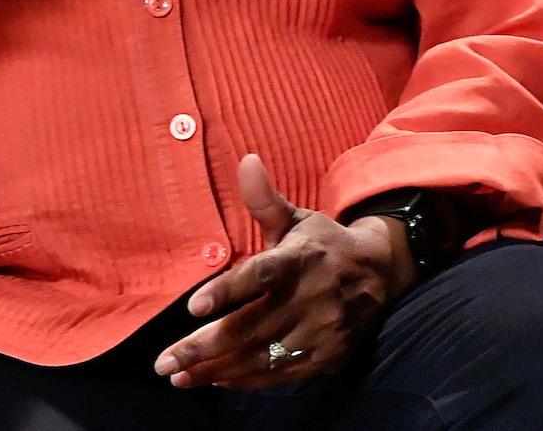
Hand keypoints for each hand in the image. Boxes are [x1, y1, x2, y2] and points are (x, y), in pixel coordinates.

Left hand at [154, 154, 414, 390]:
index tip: (193, 307)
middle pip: (251, 327)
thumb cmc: (323, 244)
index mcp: (300, 259)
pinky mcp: (326, 357)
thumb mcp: (296, 218)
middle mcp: (311, 298)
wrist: (379, 272)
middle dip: (203, 346)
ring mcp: (320, 332)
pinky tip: (214, 378)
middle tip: (163, 362)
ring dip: (215, 370)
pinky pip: (280, 375)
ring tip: (178, 377)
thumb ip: (264, 199)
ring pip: (261, 357)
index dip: (227, 292)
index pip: (260, 276)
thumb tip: (245, 161)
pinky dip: (245, 380)